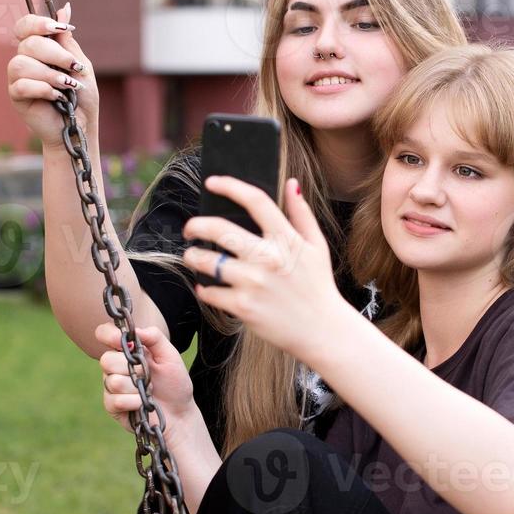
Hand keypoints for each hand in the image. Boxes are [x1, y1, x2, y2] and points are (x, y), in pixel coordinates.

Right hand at [7, 2, 99, 146]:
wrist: (80, 126)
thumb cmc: (80, 97)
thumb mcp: (79, 64)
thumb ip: (67, 40)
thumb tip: (64, 8)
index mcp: (38, 49)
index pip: (25, 26)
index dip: (38, 22)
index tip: (58, 28)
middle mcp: (24, 60)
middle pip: (28, 43)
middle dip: (55, 54)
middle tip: (74, 68)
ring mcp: (17, 78)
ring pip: (21, 63)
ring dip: (49, 74)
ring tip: (67, 86)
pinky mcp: (15, 96)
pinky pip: (21, 85)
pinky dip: (43, 89)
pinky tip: (57, 97)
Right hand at [95, 323, 196, 437]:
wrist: (180, 413)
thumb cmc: (175, 383)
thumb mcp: (170, 356)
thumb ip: (155, 337)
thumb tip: (136, 330)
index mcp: (126, 351)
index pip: (104, 334)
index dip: (108, 335)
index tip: (122, 342)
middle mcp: (115, 367)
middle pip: (106, 360)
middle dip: (131, 368)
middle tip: (146, 374)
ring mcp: (111, 387)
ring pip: (113, 381)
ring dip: (137, 387)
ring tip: (148, 390)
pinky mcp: (112, 406)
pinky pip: (116, 400)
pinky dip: (134, 401)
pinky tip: (143, 403)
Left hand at [182, 177, 346, 360]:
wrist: (322, 330)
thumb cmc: (318, 286)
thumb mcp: (316, 246)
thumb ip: (301, 214)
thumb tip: (292, 184)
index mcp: (286, 239)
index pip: (255, 201)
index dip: (230, 186)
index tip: (213, 182)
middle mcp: (268, 258)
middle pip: (219, 229)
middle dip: (196, 225)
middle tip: (190, 229)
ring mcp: (254, 283)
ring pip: (208, 262)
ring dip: (193, 257)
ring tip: (193, 257)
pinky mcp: (243, 307)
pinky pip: (210, 292)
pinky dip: (204, 288)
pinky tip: (207, 286)